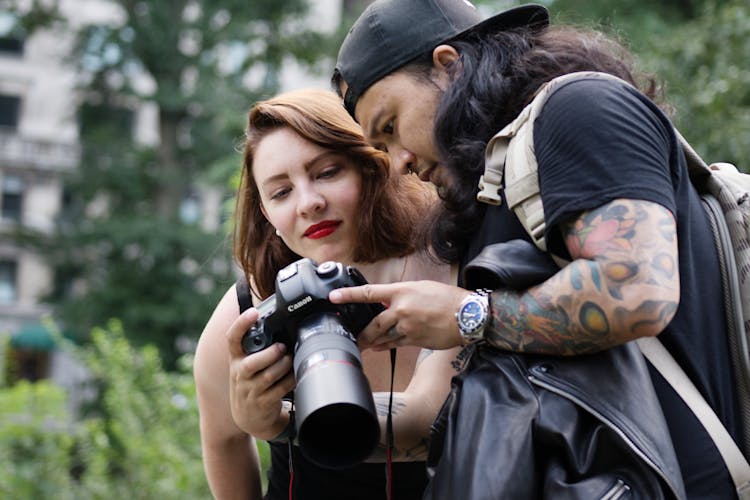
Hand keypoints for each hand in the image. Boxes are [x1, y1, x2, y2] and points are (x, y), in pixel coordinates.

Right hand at [226, 309, 295, 438]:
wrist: (249, 417)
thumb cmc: (251, 382)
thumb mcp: (246, 364)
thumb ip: (256, 347)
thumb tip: (278, 323)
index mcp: (236, 358)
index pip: (232, 339)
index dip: (241, 324)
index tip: (253, 312)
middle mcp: (240, 374)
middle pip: (252, 363)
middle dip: (270, 354)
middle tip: (282, 347)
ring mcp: (250, 390)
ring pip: (269, 376)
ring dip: (284, 366)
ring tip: (291, 359)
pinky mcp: (262, 403)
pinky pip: (280, 389)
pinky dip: (290, 380)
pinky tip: (294, 375)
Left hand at [329, 280, 470, 350]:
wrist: (467, 315)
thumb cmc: (447, 298)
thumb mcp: (421, 287)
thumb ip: (401, 294)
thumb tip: (385, 300)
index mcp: (402, 292)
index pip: (369, 293)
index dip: (349, 295)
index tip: (333, 297)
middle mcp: (402, 309)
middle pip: (373, 324)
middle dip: (360, 333)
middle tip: (349, 336)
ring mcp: (407, 327)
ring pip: (382, 336)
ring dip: (371, 341)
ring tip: (362, 344)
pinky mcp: (414, 340)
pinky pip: (394, 344)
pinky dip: (385, 346)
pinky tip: (378, 347)